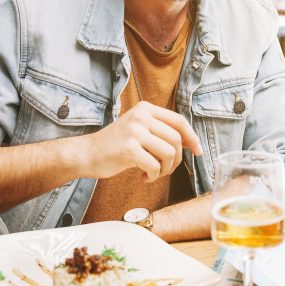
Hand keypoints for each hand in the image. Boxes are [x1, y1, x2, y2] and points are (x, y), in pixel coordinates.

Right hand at [80, 101, 201, 181]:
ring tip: (154, 173)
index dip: (192, 137)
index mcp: (146, 109)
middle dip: (176, 159)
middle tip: (166, 169)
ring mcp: (135, 131)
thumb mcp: (138, 129)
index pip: (179, 121)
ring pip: (169, 153)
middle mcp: (141, 116)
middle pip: (176, 139)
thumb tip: (190, 143)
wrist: (87, 154)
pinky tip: (143, 176)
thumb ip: (160, 131)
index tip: (197, 151)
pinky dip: (153, 176)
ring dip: (165, 169)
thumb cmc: (116, 145)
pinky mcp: (129, 148)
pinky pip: (155, 166)